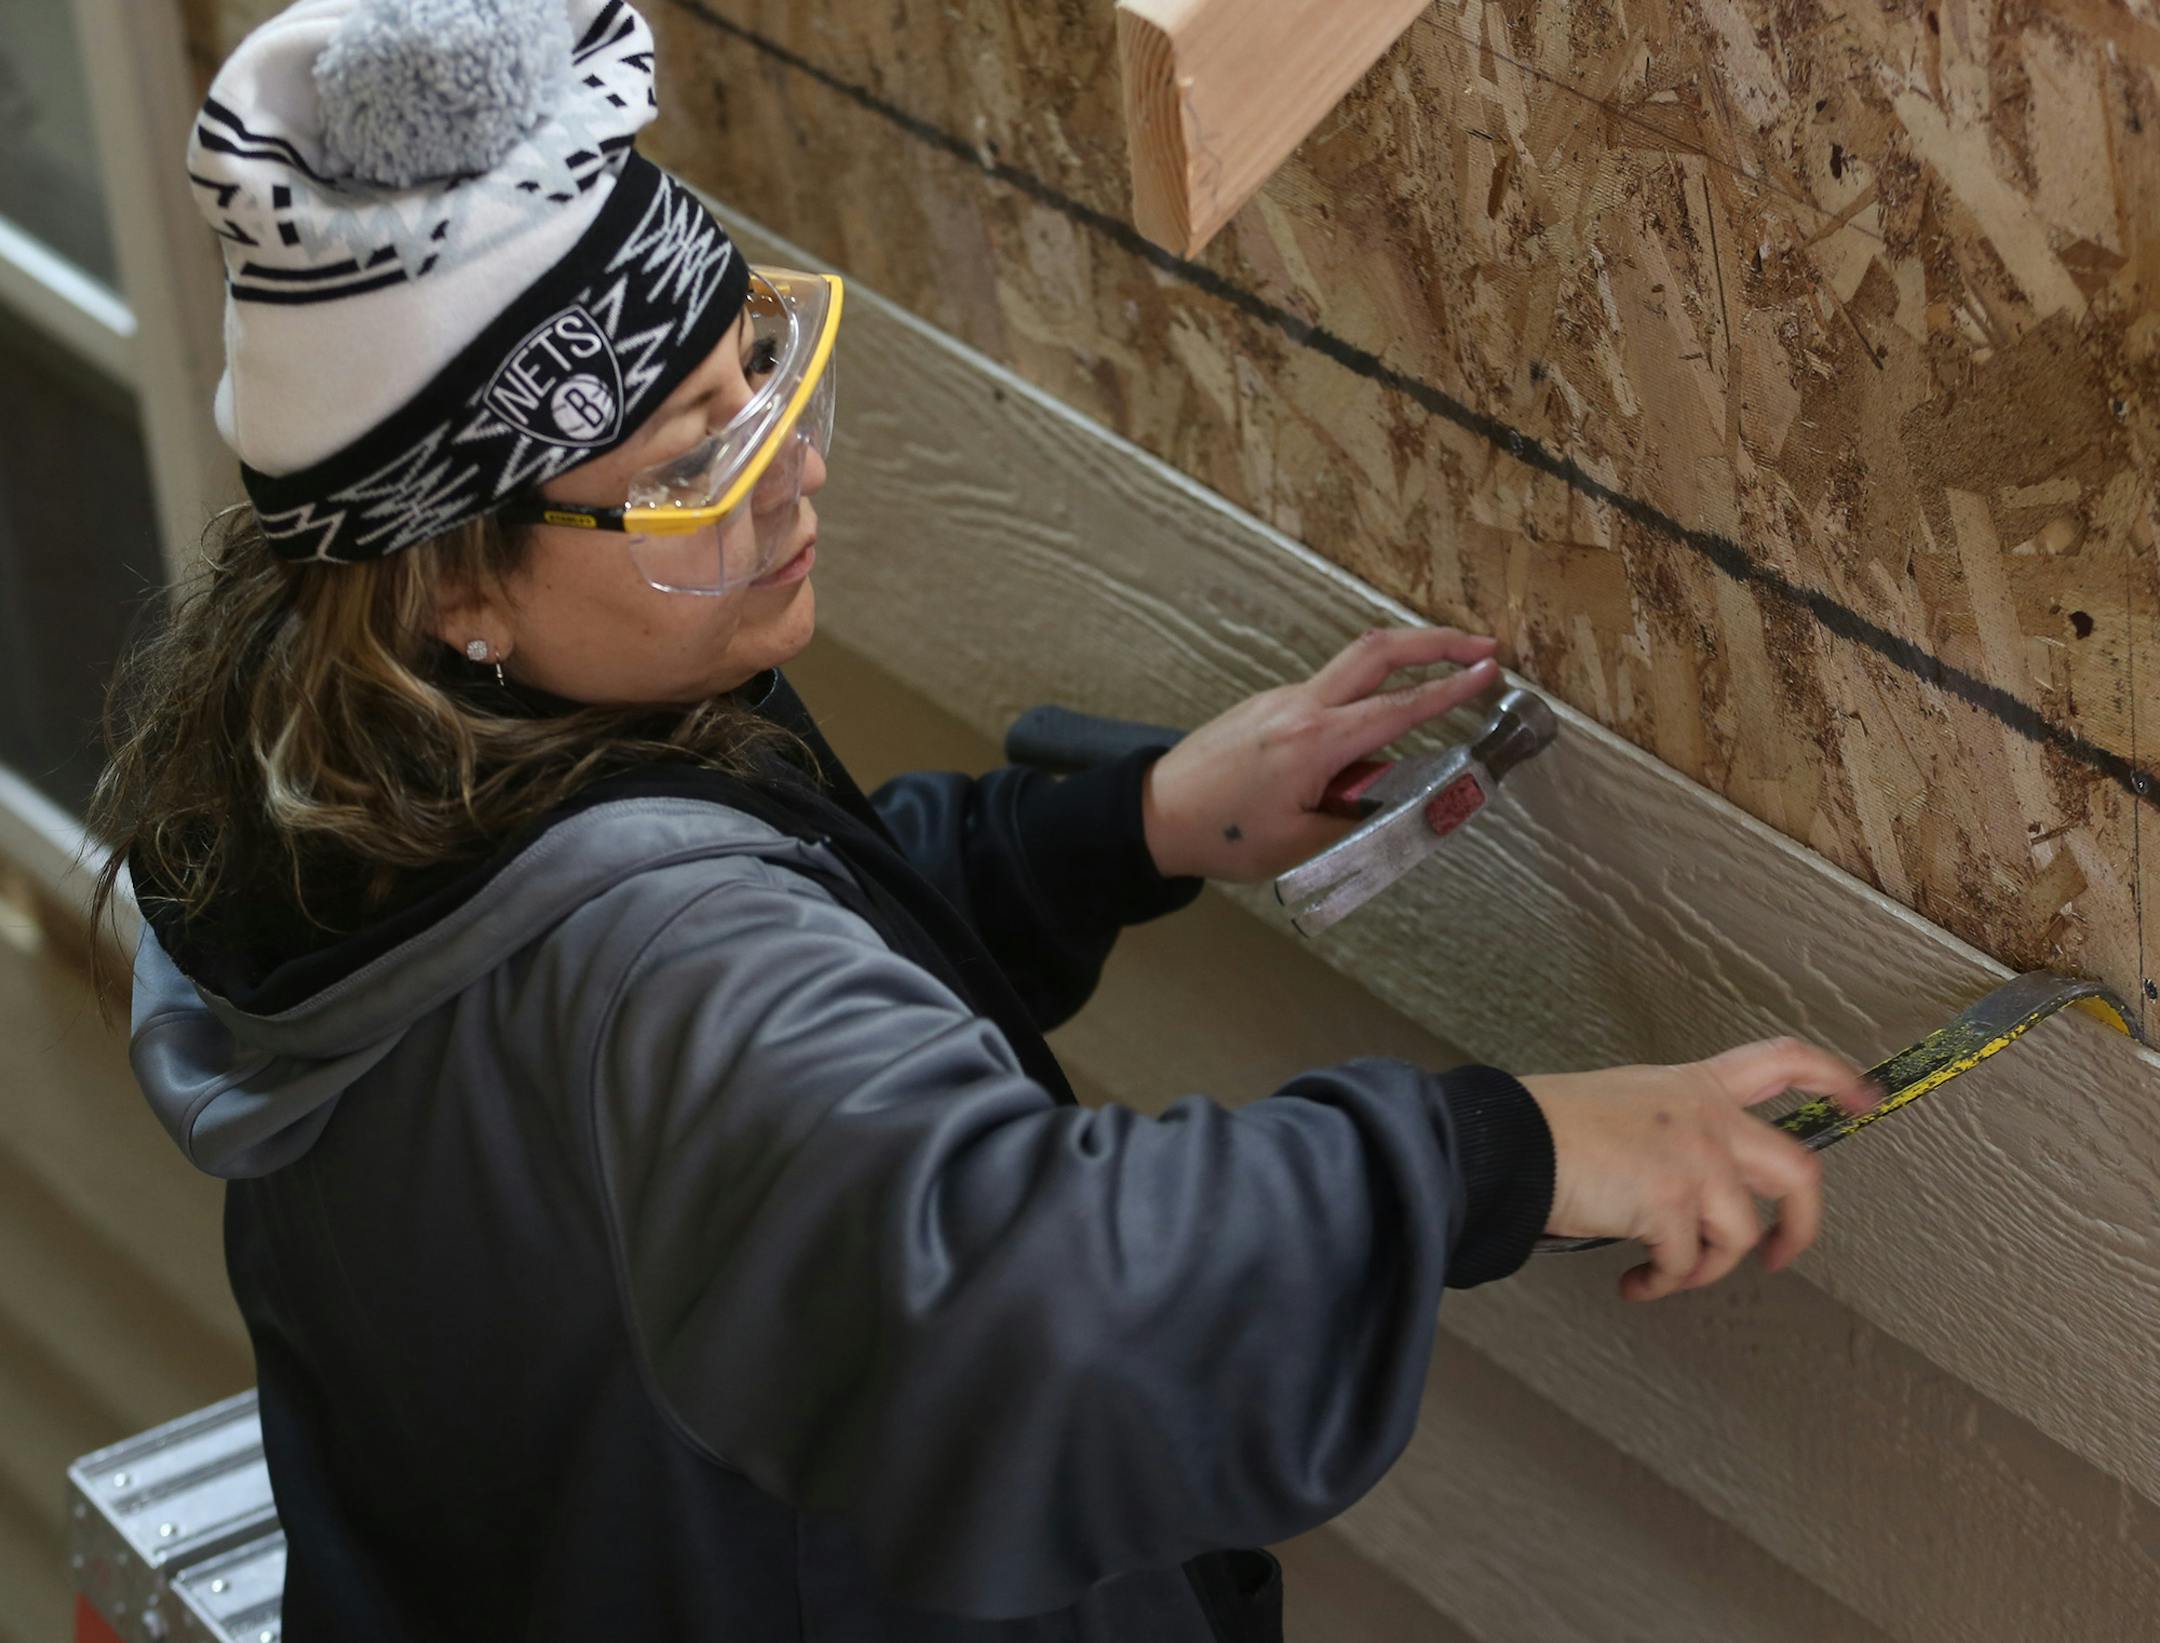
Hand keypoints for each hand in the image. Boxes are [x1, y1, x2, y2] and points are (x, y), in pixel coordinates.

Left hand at [1139, 626, 1500, 881]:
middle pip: (1378, 651)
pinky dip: (1364, 697)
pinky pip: (1329, 691)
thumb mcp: (1301, 844)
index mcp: (1314, 742)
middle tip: (1482, 647)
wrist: (1156, 815)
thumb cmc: (1223, 836)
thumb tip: (1396, 796)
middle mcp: (1300, 707)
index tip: (1491, 673)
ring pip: (1354, 666)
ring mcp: (1282, 699)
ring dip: (1402, 666)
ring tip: (1439, 689)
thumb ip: (1358, 818)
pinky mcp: (1269, 705)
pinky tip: (1373, 735)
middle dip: (1436, 641)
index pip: (1399, 708)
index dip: (1451, 689)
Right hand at [1524, 1038, 1876, 1300]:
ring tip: (1664, 1274)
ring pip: (1739, 1234)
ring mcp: (1695, 1160)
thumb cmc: (1549, 1125)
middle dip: (1804, 1224)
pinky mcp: (1673, 1204)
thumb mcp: (1625, 1104)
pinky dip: (1661, 1283)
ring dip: (1702, 1269)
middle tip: (1783, 1254)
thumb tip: (1678, 1187)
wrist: (1512, 1141)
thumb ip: (1669, 1130)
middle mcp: (1706, 1118)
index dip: (1834, 1078)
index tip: (1865, 1096)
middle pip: (1796, 1169)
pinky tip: (1635, 1283)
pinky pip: (1686, 1263)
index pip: (1783, 1062)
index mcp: (1694, 1086)